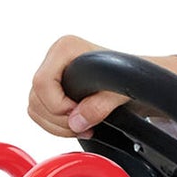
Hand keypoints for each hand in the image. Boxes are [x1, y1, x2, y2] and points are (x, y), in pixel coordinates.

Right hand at [28, 36, 176, 138]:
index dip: (58, 106)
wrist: (141, 81)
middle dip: (59, 120)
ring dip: (58, 126)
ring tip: (85, 127)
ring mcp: (53, 74)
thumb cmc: (134, 78)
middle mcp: (55, 58)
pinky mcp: (54, 89)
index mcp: (65, 48)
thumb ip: (100, 105)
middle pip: (36, 99)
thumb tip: (76, 122)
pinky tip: (80, 125)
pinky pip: (41, 113)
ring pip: (35, 109)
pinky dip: (57, 126)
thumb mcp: (121, 92)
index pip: (42, 83)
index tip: (80, 113)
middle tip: (85, 126)